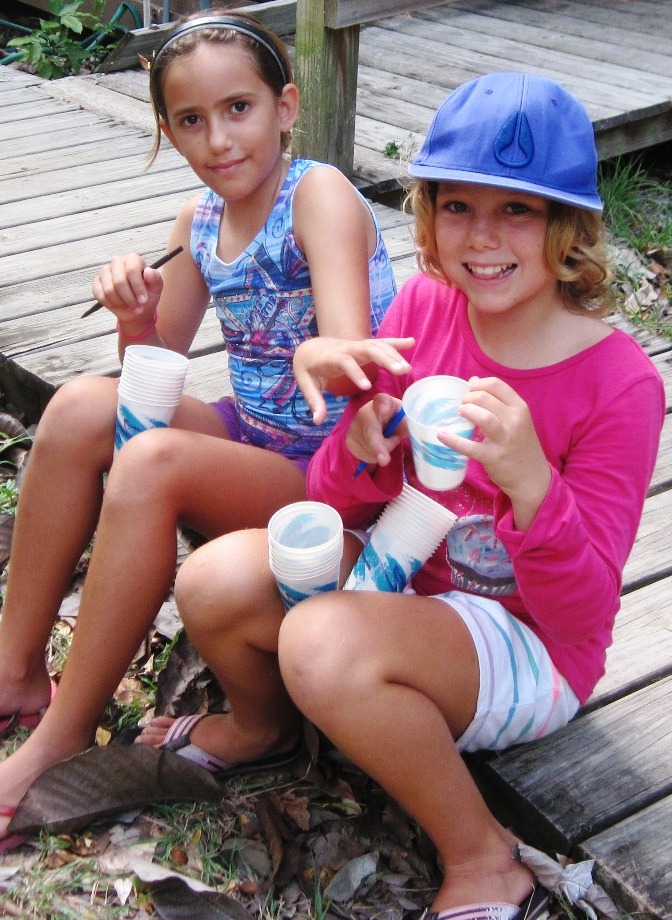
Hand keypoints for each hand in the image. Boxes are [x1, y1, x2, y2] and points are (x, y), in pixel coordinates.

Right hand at [92, 253, 163, 333]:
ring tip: (130, 306)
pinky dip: (111, 304)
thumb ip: (155, 279)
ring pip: (109, 290)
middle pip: (119, 281)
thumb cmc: (148, 294)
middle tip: (138, 307)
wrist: (137, 308)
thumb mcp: (156, 288)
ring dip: (121, 303)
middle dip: (129, 298)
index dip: (137, 287)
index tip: (144, 300)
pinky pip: (100, 295)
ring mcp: (105, 271)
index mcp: (133, 259)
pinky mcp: (97, 282)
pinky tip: (119, 305)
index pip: (131, 270)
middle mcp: (117, 262)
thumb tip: (148, 271)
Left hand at [294, 336, 413, 424]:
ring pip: (377, 345)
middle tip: (401, 372)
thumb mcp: (306, 384)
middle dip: (385, 358)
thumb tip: (317, 421)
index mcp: (330, 358)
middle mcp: (346, 348)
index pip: (344, 361)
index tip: (367, 387)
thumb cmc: (309, 369)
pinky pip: (381, 342)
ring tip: (407, 369)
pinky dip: (395, 342)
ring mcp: (356, 345)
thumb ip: (314, 401)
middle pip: (367, 349)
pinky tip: (411, 342)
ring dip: (393, 354)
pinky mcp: (363, 346)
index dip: (355, 372)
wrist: (309, 348)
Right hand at [346, 393, 407, 470]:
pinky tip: (376, 448)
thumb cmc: (395, 421)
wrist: (378, 425)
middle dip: (377, 447)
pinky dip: (374, 457)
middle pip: (371, 432)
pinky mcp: (349, 441)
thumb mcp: (405, 418)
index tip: (384, 410)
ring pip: (370, 448)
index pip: (382, 401)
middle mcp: (364, 412)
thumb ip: (406, 423)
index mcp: (382, 402)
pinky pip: (364, 456)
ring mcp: (354, 426)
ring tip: (386, 442)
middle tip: (385, 460)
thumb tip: (405, 430)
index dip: (383, 405)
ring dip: (382, 452)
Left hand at [439, 376, 550, 528]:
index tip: (469, 390)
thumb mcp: (517, 419)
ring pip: (483, 417)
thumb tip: (473, 380)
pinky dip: (453, 440)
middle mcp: (514, 421)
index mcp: (520, 408)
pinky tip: (441, 435)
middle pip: (485, 398)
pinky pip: (470, 447)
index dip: (478, 384)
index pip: (496, 385)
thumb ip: (498, 400)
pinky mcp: (493, 457)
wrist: (532, 477)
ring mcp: (505, 439)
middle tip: (462, 406)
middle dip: (468, 398)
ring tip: (459, 413)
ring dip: (466, 411)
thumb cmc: (520, 445)